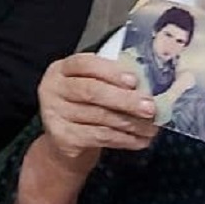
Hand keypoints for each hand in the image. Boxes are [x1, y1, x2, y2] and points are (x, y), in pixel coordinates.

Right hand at [37, 53, 157, 173]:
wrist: (66, 139)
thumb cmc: (85, 106)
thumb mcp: (93, 85)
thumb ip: (112, 79)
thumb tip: (147, 85)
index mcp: (61, 69)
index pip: (84, 64)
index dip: (110, 71)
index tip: (134, 81)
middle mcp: (53, 88)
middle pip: (91, 91)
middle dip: (124, 99)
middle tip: (150, 108)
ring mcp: (55, 114)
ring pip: (99, 116)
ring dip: (131, 123)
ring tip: (151, 127)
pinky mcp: (63, 137)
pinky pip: (99, 136)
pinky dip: (124, 139)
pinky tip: (139, 140)